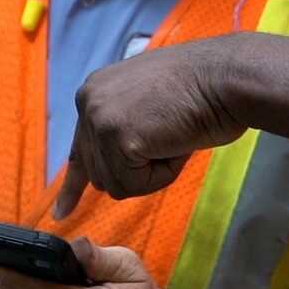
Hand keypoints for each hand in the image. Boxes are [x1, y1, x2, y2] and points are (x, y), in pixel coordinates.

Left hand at [54, 38, 248, 217]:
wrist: (225, 77)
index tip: (62, 211)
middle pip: (100, 174)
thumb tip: (108, 170)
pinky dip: (162, 176)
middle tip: (169, 140)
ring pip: (116, 184)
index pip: (80, 149)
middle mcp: (89, 102)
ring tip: (174, 137)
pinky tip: (176, 144)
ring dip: (152, 173)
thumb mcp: (148, 105)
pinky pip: (135, 185)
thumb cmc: (202, 92)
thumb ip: (124, 128)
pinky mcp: (118, 138)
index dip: (74, 184)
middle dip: (136, 171)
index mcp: (95, 93)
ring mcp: (100, 119)